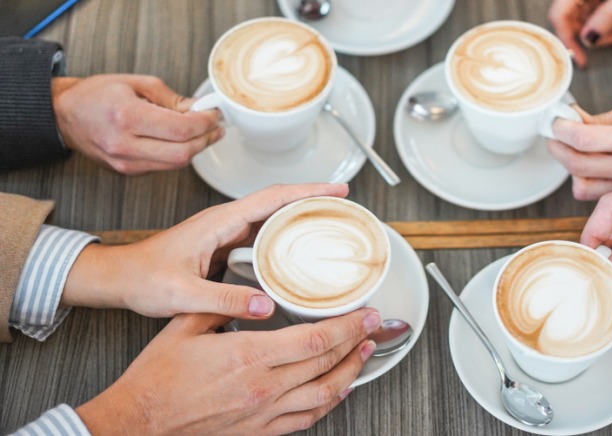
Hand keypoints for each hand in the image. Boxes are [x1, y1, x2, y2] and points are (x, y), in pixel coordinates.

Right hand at [52, 75, 221, 174]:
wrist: (64, 114)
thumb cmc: (96, 94)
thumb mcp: (136, 83)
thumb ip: (171, 98)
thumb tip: (200, 108)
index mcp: (127, 117)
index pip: (180, 129)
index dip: (205, 123)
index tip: (215, 114)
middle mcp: (125, 145)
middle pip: (182, 154)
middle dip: (206, 140)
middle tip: (216, 127)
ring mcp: (124, 163)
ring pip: (175, 164)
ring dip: (195, 149)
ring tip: (203, 132)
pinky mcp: (126, 172)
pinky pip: (162, 167)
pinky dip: (177, 154)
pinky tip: (181, 140)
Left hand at [62, 183, 349, 319]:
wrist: (120, 279)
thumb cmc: (143, 279)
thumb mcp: (181, 293)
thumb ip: (222, 298)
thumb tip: (264, 304)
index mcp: (219, 222)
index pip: (273, 197)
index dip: (308, 192)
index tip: (337, 191)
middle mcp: (226, 222)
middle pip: (280, 202)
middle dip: (315, 199)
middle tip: (346, 208)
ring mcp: (227, 233)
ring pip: (274, 217)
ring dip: (303, 216)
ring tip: (332, 225)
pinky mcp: (227, 246)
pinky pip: (265, 234)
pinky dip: (288, 235)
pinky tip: (300, 250)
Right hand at [76, 308, 381, 433]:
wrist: (137, 425)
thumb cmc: (156, 381)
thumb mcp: (186, 326)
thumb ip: (223, 303)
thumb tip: (248, 289)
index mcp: (248, 356)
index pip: (316, 339)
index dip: (349, 326)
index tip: (365, 312)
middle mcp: (263, 387)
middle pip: (327, 363)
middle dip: (357, 341)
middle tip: (375, 325)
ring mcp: (263, 414)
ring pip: (324, 394)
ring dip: (351, 372)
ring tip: (365, 353)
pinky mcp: (259, 432)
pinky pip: (305, 418)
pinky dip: (328, 402)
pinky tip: (338, 390)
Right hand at [548, 0, 611, 66]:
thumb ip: (611, 15)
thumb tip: (589, 40)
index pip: (559, 15)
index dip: (569, 41)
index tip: (582, 59)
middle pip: (573, 19)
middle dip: (598, 32)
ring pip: (583, 16)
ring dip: (608, 25)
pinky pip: (588, 8)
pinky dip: (607, 15)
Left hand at [548, 99, 611, 199]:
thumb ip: (600, 120)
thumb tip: (570, 121)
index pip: (586, 139)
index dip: (563, 130)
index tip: (556, 122)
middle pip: (579, 165)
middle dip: (558, 147)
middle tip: (554, 135)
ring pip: (582, 186)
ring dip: (568, 167)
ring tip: (569, 149)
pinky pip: (593, 195)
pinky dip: (582, 180)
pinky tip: (585, 165)